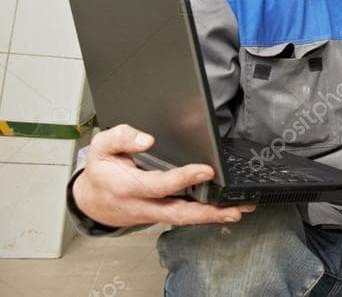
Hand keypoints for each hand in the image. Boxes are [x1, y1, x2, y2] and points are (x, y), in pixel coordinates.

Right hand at [72, 124, 254, 227]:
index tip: (206, 170)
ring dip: (212, 217)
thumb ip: (122, 137)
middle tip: (233, 206)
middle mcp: (142, 205)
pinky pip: (183, 217)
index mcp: (127, 187)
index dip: (183, 179)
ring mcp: (152, 214)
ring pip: (183, 219)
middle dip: (207, 212)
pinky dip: (205, 216)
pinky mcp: (160, 215)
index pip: (159, 185)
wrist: (90, 200)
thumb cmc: (101, 171)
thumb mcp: (102, 146)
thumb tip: (146, 139)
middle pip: (177, 212)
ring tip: (237, 210)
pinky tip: (224, 210)